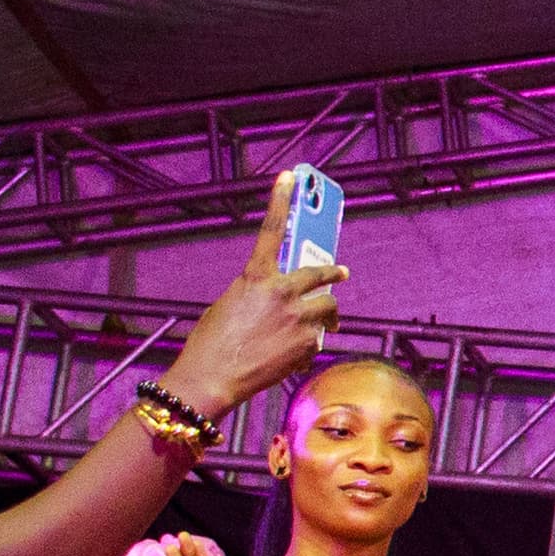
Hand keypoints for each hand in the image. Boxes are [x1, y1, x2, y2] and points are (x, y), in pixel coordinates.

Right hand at [162, 168, 340, 419]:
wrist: (212, 377)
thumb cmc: (213, 343)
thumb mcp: (231, 305)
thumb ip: (260, 294)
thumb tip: (281, 299)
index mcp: (255, 277)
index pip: (270, 231)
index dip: (280, 201)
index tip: (289, 178)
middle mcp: (282, 292)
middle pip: (322, 273)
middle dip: (334, 273)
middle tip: (342, 273)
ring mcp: (299, 318)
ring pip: (329, 308)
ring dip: (327, 315)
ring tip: (323, 324)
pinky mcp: (309, 343)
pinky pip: (318, 339)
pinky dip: (309, 346)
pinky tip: (292, 356)